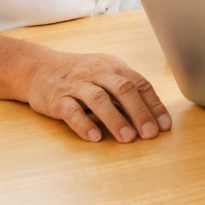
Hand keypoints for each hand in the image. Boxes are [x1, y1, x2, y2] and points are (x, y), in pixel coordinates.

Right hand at [27, 50, 170, 142]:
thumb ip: (126, 91)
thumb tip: (153, 115)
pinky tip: (94, 137)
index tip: (165, 125)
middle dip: (139, 112)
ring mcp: (76, 85)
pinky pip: (71, 110)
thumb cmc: (81, 75)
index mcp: (113, 67)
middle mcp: (97, 73)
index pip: (139, 83)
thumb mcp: (106, 74)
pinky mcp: (57, 99)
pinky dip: (83, 124)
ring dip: (115, 119)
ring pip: (98, 99)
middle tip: (150, 133)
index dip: (154, 104)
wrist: (40, 68)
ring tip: (128, 138)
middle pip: (122, 89)